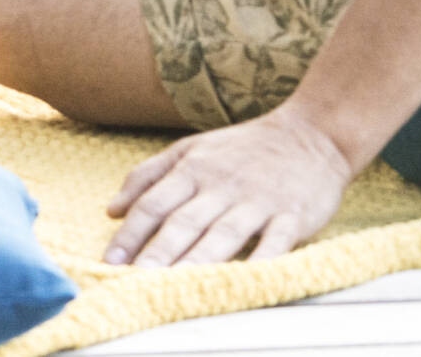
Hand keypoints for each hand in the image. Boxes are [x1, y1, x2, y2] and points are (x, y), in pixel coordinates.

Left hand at [103, 106, 356, 266]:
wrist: (311, 134)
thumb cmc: (243, 148)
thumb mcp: (190, 149)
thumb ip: (148, 176)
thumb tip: (111, 209)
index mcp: (193, 169)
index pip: (154, 204)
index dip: (130, 233)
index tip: (109, 261)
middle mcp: (222, 186)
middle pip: (184, 223)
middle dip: (156, 253)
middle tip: (131, 280)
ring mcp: (258, 202)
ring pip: (223, 235)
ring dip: (197, 261)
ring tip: (174, 286)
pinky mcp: (293, 216)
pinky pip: (275, 242)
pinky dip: (261, 262)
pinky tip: (244, 281)